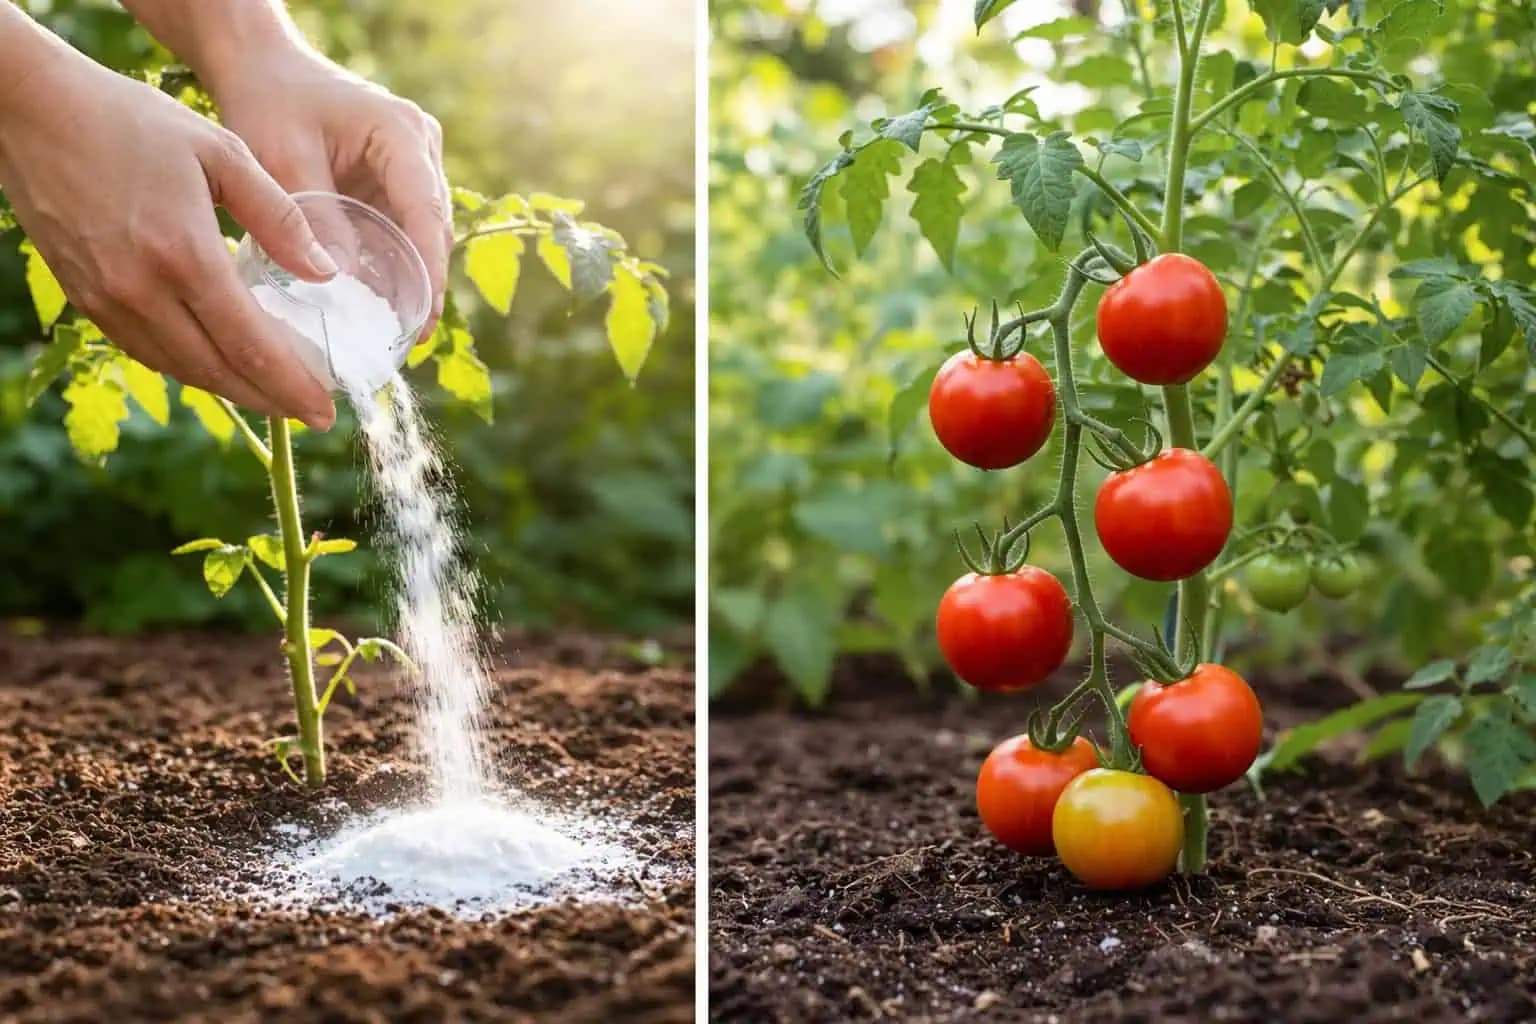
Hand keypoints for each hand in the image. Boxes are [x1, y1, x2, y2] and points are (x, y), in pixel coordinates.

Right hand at [0, 54, 338, 427]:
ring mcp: (107, 300)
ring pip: (180, 370)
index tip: (328, 411)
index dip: (294, 388)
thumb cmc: (132, 121)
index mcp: (184, 255)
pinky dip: (190, 367)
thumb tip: (326, 273)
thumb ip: (280, 217)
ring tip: (275, 397)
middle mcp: (141, 291)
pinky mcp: (84, 299)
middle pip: (218, 372)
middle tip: (312, 414)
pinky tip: (219, 365)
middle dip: (271, 402)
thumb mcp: (223, 153)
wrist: (32, 109)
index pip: (251, 347)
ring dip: (232, 391)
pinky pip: (147, 352)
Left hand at [212, 46, 451, 340]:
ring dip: (411, 279)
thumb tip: (339, 282)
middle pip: (433, 229)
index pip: (426, 212)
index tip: (421, 320)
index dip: (429, 270)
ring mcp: (414, 165)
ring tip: (396, 334)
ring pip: (423, 234)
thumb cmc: (268, 101)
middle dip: (424, 285)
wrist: (259, 67)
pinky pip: (404, 230)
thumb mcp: (283, 159)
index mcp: (402, 134)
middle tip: (407, 342)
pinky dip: (394, 265)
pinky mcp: (396, 181)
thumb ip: (314, 216)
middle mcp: (421, 148)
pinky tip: (378, 305)